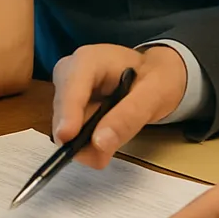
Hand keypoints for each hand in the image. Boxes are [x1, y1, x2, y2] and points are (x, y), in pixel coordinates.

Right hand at [51, 44, 187, 167]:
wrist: (155, 75)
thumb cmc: (156, 78)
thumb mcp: (154, 94)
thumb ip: (129, 116)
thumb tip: (99, 143)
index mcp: (89, 59)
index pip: (72, 85)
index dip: (68, 112)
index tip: (67, 138)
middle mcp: (71, 72)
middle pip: (62, 107)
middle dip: (77, 135)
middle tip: (100, 158)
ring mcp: (68, 90)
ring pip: (63, 123)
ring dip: (83, 143)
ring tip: (108, 149)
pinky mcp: (70, 108)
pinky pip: (70, 131)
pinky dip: (86, 143)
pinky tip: (104, 142)